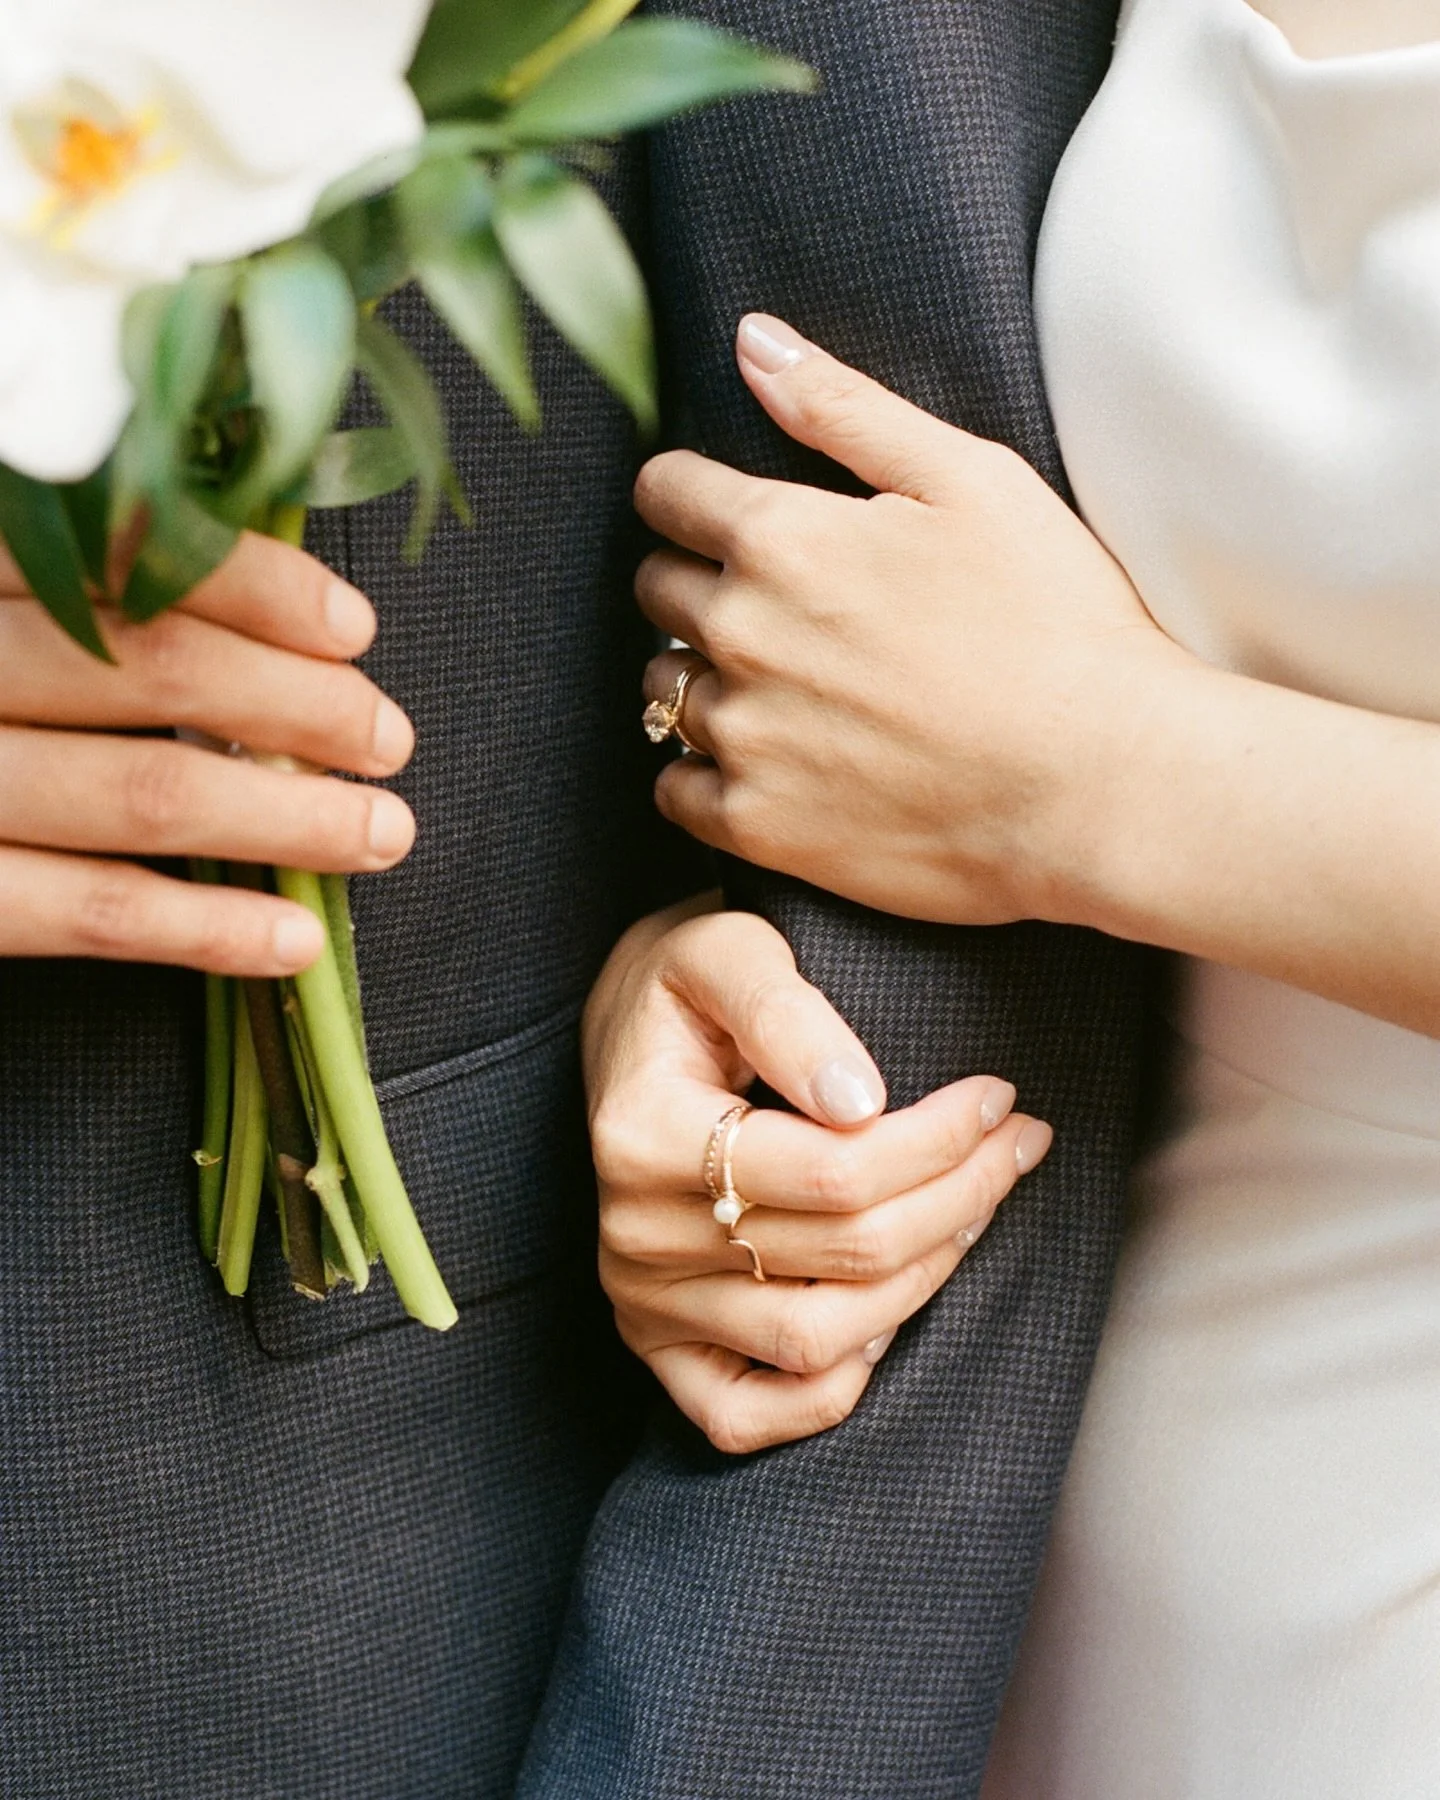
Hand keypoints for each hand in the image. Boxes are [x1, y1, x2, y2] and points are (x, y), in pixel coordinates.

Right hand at [0, 532, 415, 973]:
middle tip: (388, 736)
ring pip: (136, 790)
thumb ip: (58, 565)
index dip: (253, 586)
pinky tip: (289, 940)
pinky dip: (198, 930)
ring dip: (284, 818)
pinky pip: (79, 914)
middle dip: (297, 705)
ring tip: (381, 832)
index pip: (120, 543)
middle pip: (148, 664)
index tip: (351, 628)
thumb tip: (246, 595)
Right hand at [587, 898, 1052, 1453]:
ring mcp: (642, 1301)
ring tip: (974, 1210)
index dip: (939, 1142)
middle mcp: (634, 1234)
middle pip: (843, 1253)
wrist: (627, 1033)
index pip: (832, 1172)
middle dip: (958, 1197)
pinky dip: (829, 1390)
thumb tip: (862, 1102)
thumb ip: (787, 1014)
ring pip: (817, 1339)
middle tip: (1016, 1144)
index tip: (1000, 1098)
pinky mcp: (656, 1345)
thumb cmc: (688, 986)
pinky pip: (742, 1418)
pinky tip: (889, 1315)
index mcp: (643, 1134)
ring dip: (924, 1279)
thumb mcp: (727, 951)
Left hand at [634, 314, 1182, 926]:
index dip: (691, 496)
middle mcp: (740, 635)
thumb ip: (845, 407)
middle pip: (657, 589)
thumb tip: (751, 340)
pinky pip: (674, 789)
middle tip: (783, 610)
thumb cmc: (1055, 622)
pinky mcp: (757, 824)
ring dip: (704, 681)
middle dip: (702, 584)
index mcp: (781, 539)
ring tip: (788, 693)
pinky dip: (703, 775)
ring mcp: (743, 737)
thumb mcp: (970, 480)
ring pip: (661, 691)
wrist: (1100, 784)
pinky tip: (770, 765)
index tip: (724, 517)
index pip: (666, 494)